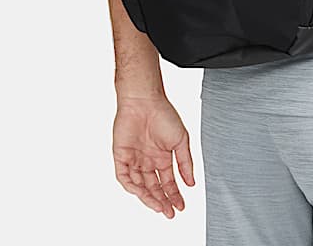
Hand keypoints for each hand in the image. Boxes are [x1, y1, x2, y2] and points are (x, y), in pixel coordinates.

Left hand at [113, 95, 195, 218]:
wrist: (145, 101)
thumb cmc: (164, 114)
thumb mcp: (181, 140)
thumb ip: (185, 162)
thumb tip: (191, 182)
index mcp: (162, 156)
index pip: (168, 181)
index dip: (174, 194)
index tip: (181, 205)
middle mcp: (148, 160)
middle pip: (154, 187)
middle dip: (162, 201)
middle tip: (169, 212)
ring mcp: (134, 159)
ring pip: (140, 186)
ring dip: (149, 197)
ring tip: (159, 206)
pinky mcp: (121, 156)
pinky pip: (124, 177)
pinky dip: (132, 187)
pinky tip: (142, 193)